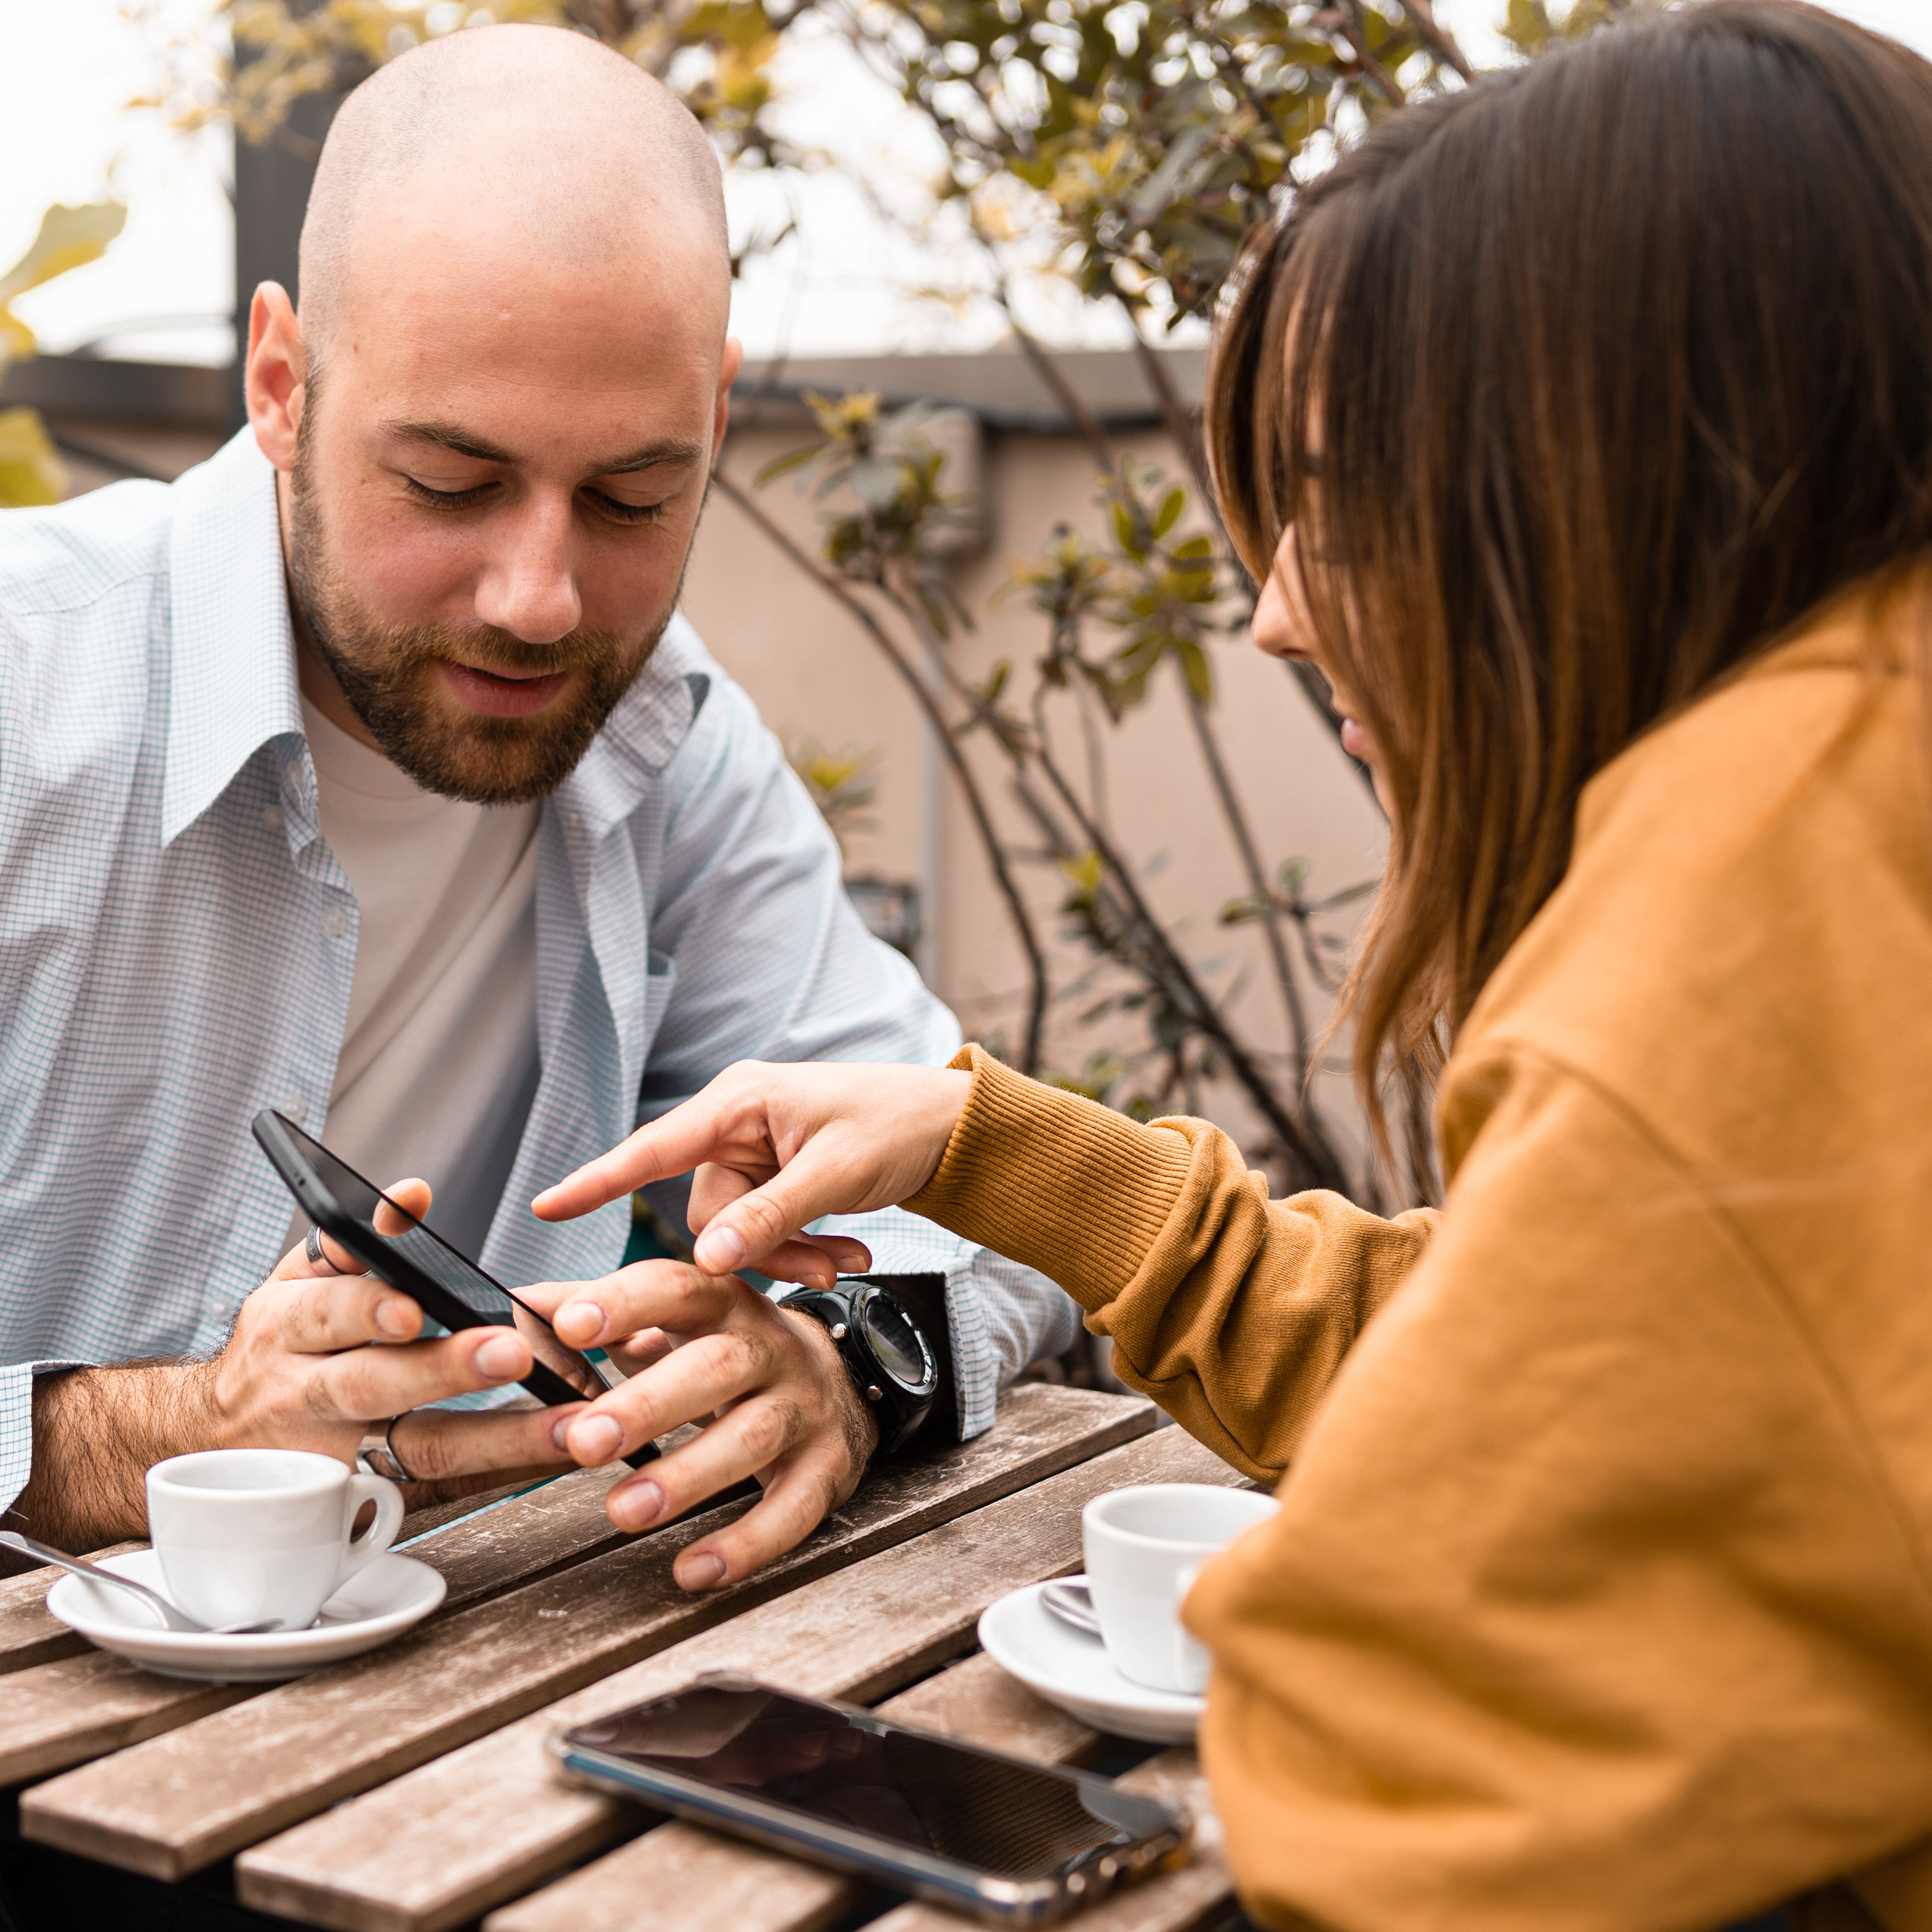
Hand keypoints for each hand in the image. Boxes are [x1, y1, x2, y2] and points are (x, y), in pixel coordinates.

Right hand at [13, 1179, 574, 1550]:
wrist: (212, 1440)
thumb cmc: (282, 1346)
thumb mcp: (298, 1284)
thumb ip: (354, 1240)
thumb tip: (413, 1194)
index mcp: (287, 1323)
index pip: (326, 1311)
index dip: (367, 1307)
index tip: (414, 1308)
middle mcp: (304, 1391)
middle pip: (372, 1385)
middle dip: (443, 1369)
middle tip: (511, 1352)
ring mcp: (336, 1455)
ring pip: (417, 1448)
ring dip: (500, 1435)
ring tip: (567, 1426)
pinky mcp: (367, 1502)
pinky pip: (444, 1492)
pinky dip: (505, 1472)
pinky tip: (560, 1455)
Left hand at [516, 1259, 879, 1590]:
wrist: (841, 1378)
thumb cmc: (729, 1353)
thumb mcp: (675, 1321)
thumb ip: (601, 1314)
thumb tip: (523, 1304)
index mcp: (723, 1303)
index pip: (675, 1288)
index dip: (625, 1303)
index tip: (569, 1324)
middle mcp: (770, 1347)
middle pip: (714, 1368)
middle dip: (648, 1404)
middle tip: (585, 1442)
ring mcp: (805, 1406)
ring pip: (753, 1437)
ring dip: (688, 1476)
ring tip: (624, 1511)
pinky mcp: (828, 1467)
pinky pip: (793, 1509)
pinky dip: (746, 1544)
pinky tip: (693, 1569)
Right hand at [532, 1060, 970, 1280]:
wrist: (951, 1127)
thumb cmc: (898, 1125)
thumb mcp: (838, 1173)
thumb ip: (773, 1216)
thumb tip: (710, 1260)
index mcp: (740, 1103)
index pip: (654, 1148)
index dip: (598, 1180)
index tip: (546, 1204)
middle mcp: (736, 1125)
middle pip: (707, 1215)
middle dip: (765, 1251)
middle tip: (829, 1270)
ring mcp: (755, 1153)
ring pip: (739, 1234)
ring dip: (793, 1257)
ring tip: (852, 1260)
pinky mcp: (776, 1178)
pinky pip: (766, 1231)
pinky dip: (805, 1249)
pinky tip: (853, 1251)